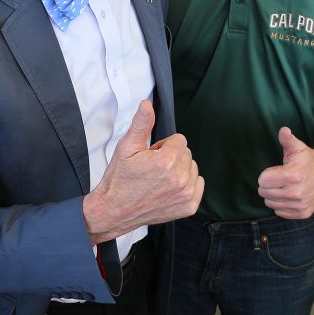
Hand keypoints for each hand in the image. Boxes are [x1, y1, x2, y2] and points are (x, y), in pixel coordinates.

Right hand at [83, 101, 202, 243]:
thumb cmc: (120, 178)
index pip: (179, 140)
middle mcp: (179, 179)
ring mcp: (186, 194)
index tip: (150, 155)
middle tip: (152, 167)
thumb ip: (141, 124)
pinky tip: (169, 187)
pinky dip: (187, 183)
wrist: (115, 209)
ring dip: (178, 169)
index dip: (162, 145)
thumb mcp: (126, 146)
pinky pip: (198, 183)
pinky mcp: (188, 206)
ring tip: (159, 178)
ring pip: (192, 167)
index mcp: (165, 162)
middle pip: (186, 153)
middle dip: (171, 155)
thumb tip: (146, 105)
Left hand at [258, 127, 313, 219]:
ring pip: (269, 203)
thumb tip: (283, 130)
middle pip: (264, 192)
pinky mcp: (302, 213)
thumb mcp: (297, 147)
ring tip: (282, 187)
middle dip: (267, 185)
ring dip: (272, 195)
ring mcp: (300, 204)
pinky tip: (288, 196)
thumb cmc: (308, 159)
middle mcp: (296, 192)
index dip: (265, 175)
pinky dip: (280, 205)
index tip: (275, 171)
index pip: (262, 181)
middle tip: (278, 179)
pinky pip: (279, 212)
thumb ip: (286, 139)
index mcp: (292, 175)